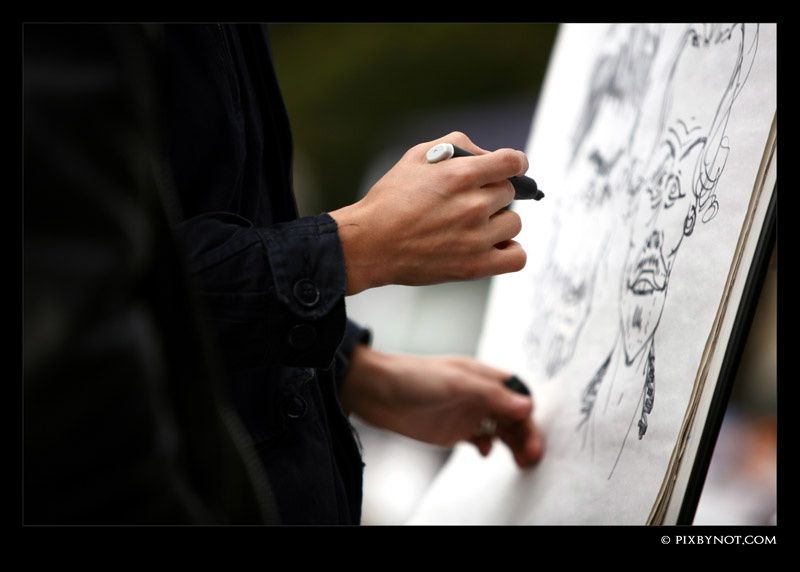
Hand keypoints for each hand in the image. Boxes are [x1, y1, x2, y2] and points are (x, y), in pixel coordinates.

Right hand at [329, 131, 528, 294]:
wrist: (369, 244)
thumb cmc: (389, 201)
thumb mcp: (416, 156)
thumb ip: (457, 146)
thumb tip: (486, 156)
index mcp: (460, 175)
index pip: (512, 162)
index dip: (515, 163)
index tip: (513, 168)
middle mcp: (473, 205)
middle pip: (509, 192)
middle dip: (492, 193)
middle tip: (468, 201)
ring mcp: (476, 238)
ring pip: (514, 222)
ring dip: (499, 221)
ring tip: (475, 225)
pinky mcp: (475, 266)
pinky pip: (516, 257)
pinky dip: (509, 251)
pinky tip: (493, 245)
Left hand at [341, 345, 544, 468]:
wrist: (376, 391)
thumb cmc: (413, 377)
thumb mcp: (456, 383)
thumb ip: (492, 396)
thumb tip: (527, 406)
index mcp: (484, 377)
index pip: (519, 396)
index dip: (529, 415)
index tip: (531, 436)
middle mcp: (480, 395)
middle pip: (515, 416)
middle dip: (527, 434)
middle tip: (532, 456)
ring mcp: (468, 413)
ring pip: (502, 430)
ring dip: (514, 444)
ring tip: (521, 462)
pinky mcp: (454, 430)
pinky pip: (482, 439)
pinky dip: (490, 447)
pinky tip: (486, 452)